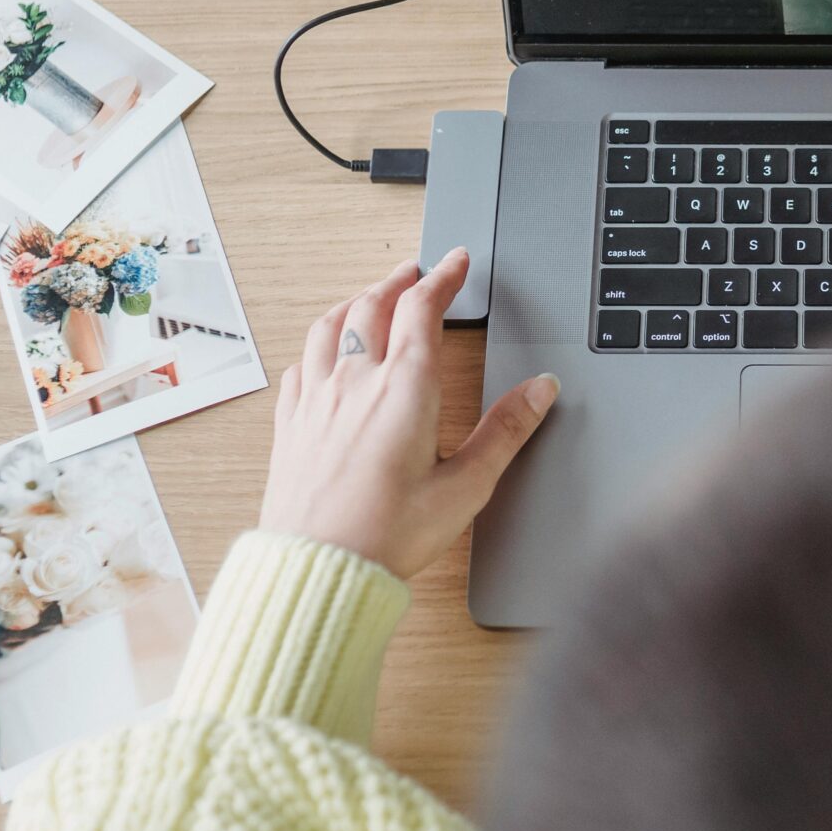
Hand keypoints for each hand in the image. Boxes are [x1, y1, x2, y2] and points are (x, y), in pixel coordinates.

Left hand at [259, 249, 558, 578]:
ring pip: (330, 325)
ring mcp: (316, 400)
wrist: (318, 569)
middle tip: (417, 271)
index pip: (422, 308)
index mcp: (404, 388)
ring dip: (355, 301)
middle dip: (399, 280)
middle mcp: (355, 381)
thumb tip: (540, 389)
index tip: (457, 261)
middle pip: (373, 305)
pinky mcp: (291, 424)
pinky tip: (324, 354)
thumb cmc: (389, 534)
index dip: (444, 277)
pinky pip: (302, 364)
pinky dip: (319, 343)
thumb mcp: (466, 485)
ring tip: (371, 296)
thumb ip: (506, 431)